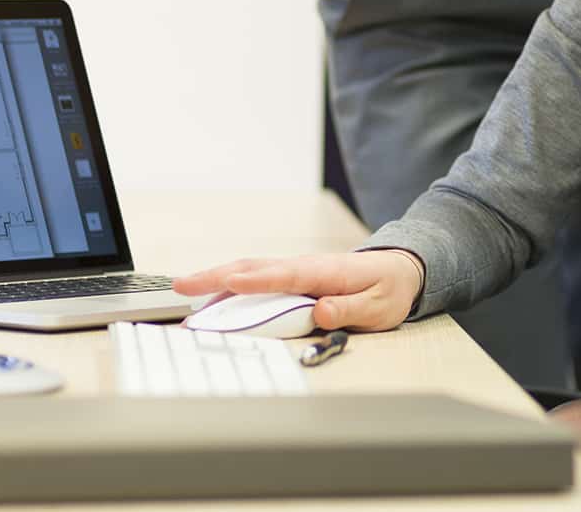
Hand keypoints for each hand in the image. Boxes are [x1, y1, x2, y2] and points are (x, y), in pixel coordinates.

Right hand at [173, 250, 424, 331]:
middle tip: (180, 285)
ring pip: (250, 270)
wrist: (400, 270)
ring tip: (183, 289)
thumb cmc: (389, 289)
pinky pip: (257, 280)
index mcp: (325, 272)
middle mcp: (304, 267)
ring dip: (216, 278)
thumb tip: (322, 313)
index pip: (286, 276)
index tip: (228, 283)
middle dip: (216, 276)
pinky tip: (212, 299)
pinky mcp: (292, 279)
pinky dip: (231, 285)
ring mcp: (296, 271)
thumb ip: (350, 310)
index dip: (257, 281)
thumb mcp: (379, 307)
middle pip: (255, 268)